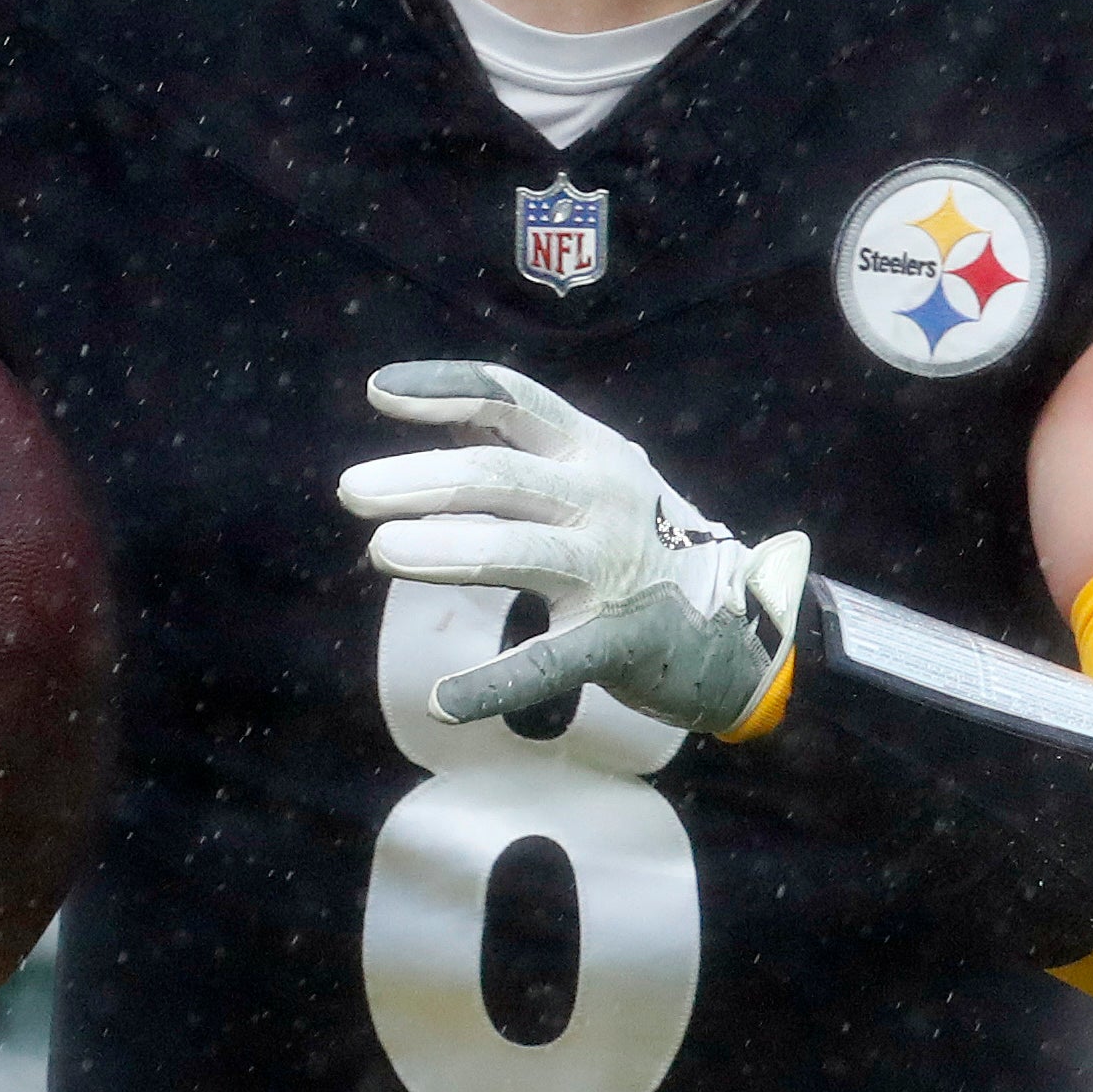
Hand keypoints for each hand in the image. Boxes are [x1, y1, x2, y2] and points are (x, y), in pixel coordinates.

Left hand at [337, 362, 808, 736]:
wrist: (739, 621)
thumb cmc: (645, 541)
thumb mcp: (597, 475)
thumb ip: (525, 453)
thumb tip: (435, 425)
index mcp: (592, 450)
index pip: (513, 399)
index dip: (445, 390)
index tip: (378, 393)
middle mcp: (602, 498)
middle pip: (500, 473)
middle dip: (420, 479)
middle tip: (353, 490)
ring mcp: (611, 568)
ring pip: (518, 550)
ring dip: (446, 549)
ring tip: (384, 551)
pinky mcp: (616, 641)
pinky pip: (545, 664)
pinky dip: (491, 686)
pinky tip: (442, 701)